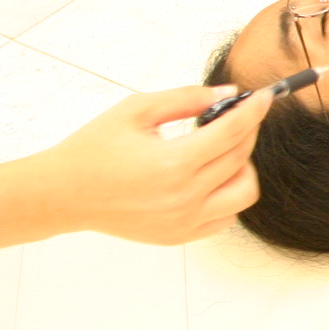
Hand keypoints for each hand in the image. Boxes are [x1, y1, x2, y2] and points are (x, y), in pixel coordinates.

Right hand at [29, 86, 271, 244]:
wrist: (63, 194)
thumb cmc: (94, 149)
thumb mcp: (136, 110)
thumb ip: (186, 98)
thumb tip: (228, 93)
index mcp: (173, 163)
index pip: (233, 132)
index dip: (254, 110)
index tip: (265, 97)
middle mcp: (185, 197)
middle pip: (241, 157)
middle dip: (247, 130)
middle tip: (237, 115)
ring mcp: (184, 221)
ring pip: (244, 192)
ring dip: (242, 166)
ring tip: (218, 151)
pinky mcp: (180, 236)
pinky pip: (226, 216)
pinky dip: (227, 195)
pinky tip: (208, 177)